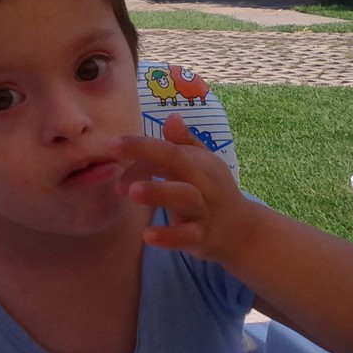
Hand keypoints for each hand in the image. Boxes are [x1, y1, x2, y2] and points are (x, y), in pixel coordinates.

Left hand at [111, 112, 254, 262]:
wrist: (242, 230)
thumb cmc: (213, 192)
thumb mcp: (203, 165)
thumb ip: (185, 143)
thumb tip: (171, 116)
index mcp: (199, 162)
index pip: (168, 148)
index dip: (140, 144)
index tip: (111, 144)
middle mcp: (203, 181)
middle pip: (178, 163)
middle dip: (146, 158)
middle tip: (114, 159)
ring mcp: (204, 209)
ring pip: (184, 197)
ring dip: (158, 191)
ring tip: (131, 192)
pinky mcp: (203, 236)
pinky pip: (187, 236)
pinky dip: (169, 236)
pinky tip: (148, 235)